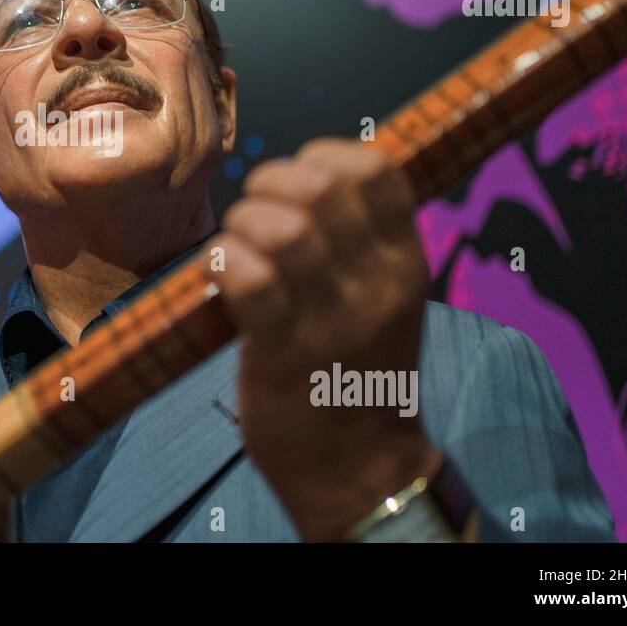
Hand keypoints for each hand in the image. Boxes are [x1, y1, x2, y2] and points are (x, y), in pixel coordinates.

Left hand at [204, 138, 439, 539]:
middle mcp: (376, 285)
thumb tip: (304, 181)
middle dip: (269, 185)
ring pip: (284, 230)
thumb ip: (359, 244)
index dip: (323, 155)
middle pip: (320, 188)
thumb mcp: (384, 299)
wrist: (362, 470)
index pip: (376, 168)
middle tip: (253, 216)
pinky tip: (221, 278)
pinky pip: (249, 280)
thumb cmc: (357, 372)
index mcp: (404, 262)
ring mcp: (332, 320)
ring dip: (243, 226)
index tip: (297, 180)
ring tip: (237, 249)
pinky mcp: (283, 354)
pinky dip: (224, 264)